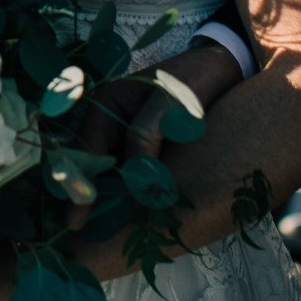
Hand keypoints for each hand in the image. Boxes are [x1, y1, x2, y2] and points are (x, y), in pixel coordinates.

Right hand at [63, 41, 242, 227]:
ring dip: (107, 197)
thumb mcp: (172, 102)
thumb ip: (147, 134)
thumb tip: (134, 176)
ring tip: (100, 232)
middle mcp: (109, 120)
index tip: (76, 219)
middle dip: (86, 196)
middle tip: (81, 232)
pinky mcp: (144, 146)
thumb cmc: (196, 79)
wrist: (224, 67)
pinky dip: (129, 192)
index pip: (85, 148)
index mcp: (107, 102)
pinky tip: (130, 215)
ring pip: (109, 172)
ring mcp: (125, 134)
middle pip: (91, 164)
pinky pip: (129, 172)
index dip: (79, 184)